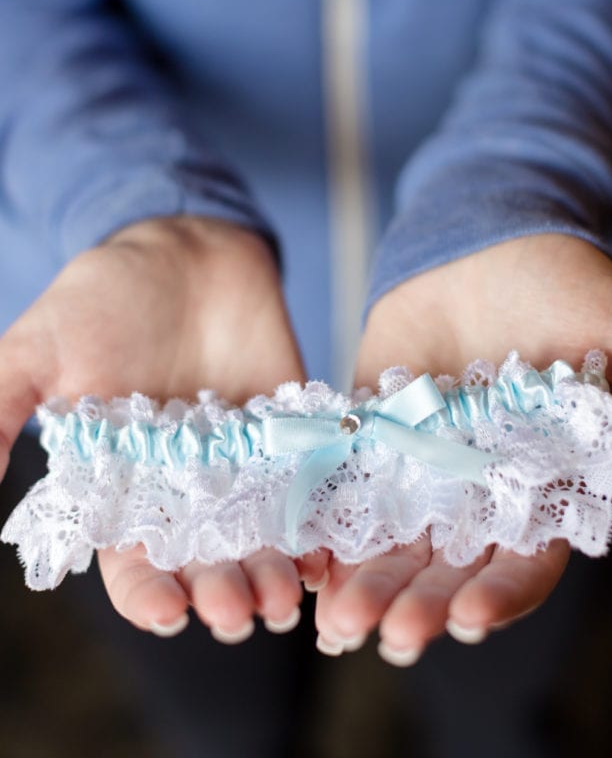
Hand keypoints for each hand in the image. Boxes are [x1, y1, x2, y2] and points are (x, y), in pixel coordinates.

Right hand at [0, 216, 326, 639]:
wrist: (184, 247)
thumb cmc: (103, 296)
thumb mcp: (38, 348)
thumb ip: (0, 410)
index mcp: (120, 487)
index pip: (130, 563)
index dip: (146, 593)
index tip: (168, 611)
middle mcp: (183, 490)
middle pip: (204, 564)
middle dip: (221, 593)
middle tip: (241, 613)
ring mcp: (242, 466)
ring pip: (260, 541)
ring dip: (274, 574)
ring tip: (289, 594)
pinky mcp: (288, 435)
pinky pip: (308, 489)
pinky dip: (320, 524)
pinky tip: (331, 552)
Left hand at [315, 234, 611, 662]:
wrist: (488, 234)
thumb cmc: (568, 281)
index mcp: (544, 480)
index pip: (528, 557)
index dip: (502, 593)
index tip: (468, 619)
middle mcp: (480, 484)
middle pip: (453, 565)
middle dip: (424, 604)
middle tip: (392, 637)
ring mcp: (423, 460)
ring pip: (396, 540)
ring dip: (370, 584)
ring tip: (339, 622)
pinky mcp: (373, 427)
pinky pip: (348, 484)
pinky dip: (327, 525)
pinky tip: (307, 559)